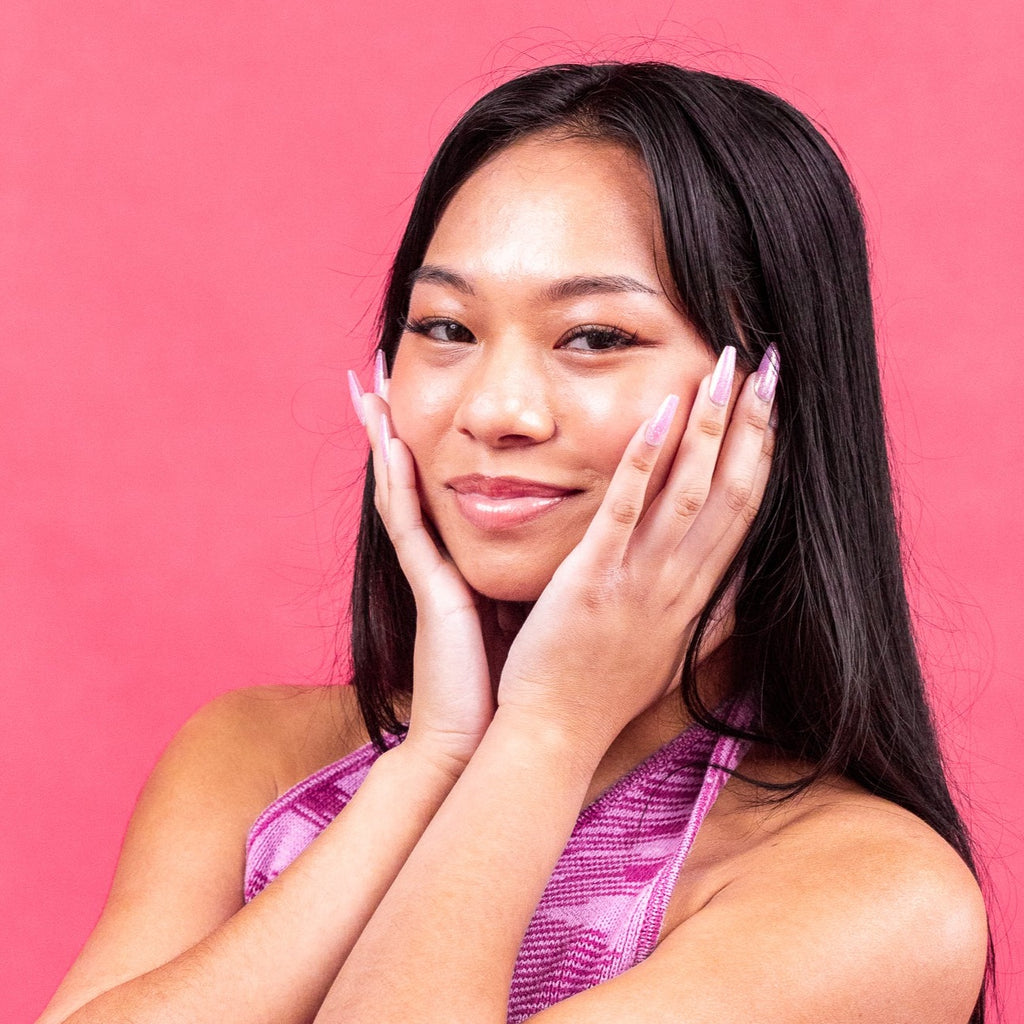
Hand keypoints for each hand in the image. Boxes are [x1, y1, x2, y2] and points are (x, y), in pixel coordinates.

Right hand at [350, 355, 494, 774]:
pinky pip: (408, 520)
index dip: (427, 441)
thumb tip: (561, 542)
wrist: (484, 736)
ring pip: (400, 486)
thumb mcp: (522, 611)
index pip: (441, 486)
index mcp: (462, 559)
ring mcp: (427, 568)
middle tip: (378, 367)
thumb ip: (529, 574)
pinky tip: (391, 439)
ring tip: (367, 384)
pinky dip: (397, 479)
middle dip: (394, 423)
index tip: (422, 396)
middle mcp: (438, 556)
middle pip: (410, 475)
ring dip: (383, 435)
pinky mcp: (430, 584)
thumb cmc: (509, 680)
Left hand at [496, 345, 776, 756]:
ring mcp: (640, 581)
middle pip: (731, 491)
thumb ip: (712, 616)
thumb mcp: (671, 654)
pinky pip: (626, 514)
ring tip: (725, 368)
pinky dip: (646, 464)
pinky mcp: (594, 580)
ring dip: (711, 427)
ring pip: (690, 493)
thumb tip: (744, 582)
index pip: (742, 511)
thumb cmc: (604, 693)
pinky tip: (659, 415)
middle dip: (753, 424)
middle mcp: (680, 583)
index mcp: (696, 595)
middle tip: (769, 364)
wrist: (556, 736)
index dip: (762, 453)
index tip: (772, 404)